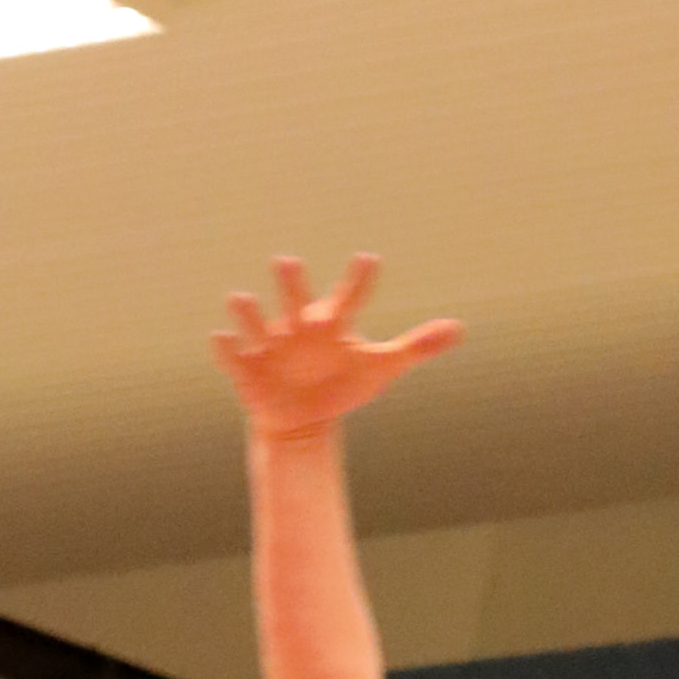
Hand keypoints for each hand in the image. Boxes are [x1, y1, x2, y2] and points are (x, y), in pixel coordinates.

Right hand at [212, 253, 459, 441]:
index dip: (359, 281)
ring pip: (255, 320)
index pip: (350, 297)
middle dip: (290, 282)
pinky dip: (225, 349)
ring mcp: (269, 345)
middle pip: (294, 297)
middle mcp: (298, 326)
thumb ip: (417, 346)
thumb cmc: (342, 382)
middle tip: (287, 263)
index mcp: (331, 322)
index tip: (369, 261)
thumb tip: (459, 329)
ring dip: (247, 312)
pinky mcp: (246, 369)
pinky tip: (219, 338)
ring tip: (240, 299)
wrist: (301, 418)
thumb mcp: (380, 368)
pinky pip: (232, 356)